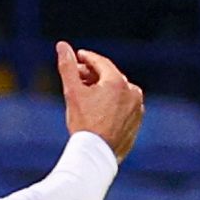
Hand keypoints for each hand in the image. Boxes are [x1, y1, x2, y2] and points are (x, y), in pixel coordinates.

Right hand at [56, 40, 145, 159]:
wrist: (97, 154)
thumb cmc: (83, 123)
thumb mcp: (72, 92)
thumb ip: (68, 67)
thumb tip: (62, 45)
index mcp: (118, 82)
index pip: (101, 63)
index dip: (87, 58)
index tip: (77, 57)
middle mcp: (132, 91)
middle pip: (110, 77)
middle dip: (93, 75)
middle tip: (77, 77)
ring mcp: (137, 107)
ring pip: (118, 92)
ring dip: (103, 90)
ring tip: (87, 96)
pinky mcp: (137, 121)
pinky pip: (124, 106)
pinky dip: (112, 104)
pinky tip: (99, 111)